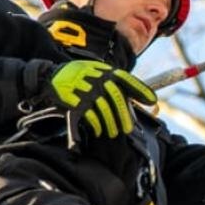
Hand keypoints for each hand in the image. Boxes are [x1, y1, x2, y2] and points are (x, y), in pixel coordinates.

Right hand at [41, 60, 156, 149]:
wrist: (51, 76)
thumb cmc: (80, 76)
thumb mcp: (99, 72)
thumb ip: (118, 82)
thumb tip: (144, 98)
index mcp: (105, 72)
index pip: (127, 80)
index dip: (141, 90)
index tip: (153, 101)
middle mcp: (97, 79)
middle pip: (117, 99)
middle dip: (125, 116)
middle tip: (128, 129)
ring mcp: (86, 90)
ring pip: (104, 110)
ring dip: (110, 124)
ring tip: (112, 132)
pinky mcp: (75, 101)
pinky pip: (90, 116)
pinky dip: (96, 125)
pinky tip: (98, 130)